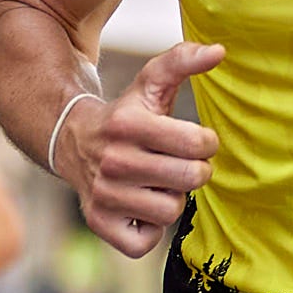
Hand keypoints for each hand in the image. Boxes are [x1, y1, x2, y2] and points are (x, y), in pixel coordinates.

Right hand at [71, 44, 222, 259]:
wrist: (73, 143)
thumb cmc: (126, 115)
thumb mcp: (150, 83)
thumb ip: (182, 60)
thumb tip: (219, 50)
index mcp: (128, 124)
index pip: (198, 143)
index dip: (204, 142)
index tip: (191, 140)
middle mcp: (112, 161)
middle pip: (190, 179)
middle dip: (193, 171)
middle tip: (178, 164)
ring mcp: (103, 194)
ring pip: (171, 210)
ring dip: (170, 199)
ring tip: (155, 184)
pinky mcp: (99, 222)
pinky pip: (146, 242)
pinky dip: (149, 229)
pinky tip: (140, 207)